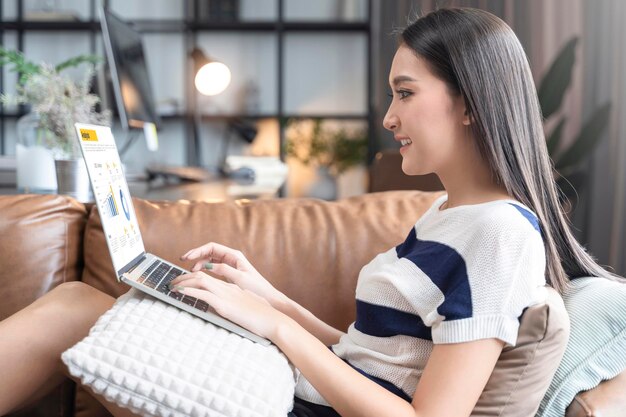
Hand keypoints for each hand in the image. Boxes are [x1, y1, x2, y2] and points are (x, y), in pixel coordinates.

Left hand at [169, 271, 285, 338]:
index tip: (183, 282)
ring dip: (182, 282)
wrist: (272, 320)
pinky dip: (189, 291)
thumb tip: (224, 309)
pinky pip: (202, 294)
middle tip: (172, 282)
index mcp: (232, 288)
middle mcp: (227, 288)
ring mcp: (225, 295)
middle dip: (183, 278)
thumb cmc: (262, 317)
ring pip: (199, 281)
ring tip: (171, 286)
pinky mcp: (224, 305)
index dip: (193, 278)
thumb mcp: (245, 308)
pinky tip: (179, 292)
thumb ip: (234, 306)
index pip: (208, 278)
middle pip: (200, 276)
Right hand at [178, 242, 286, 307]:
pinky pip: (213, 268)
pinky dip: (204, 270)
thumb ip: (223, 270)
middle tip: (183, 261)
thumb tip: (207, 266)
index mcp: (234, 256)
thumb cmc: (257, 288)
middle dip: (196, 255)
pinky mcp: (229, 274)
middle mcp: (232, 258)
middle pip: (209, 252)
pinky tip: (198, 276)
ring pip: (210, 260)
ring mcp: (230, 265)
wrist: (268, 297)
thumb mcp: (239, 279)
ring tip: (190, 271)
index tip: (187, 257)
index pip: (212, 247)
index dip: (198, 250)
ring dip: (199, 263)